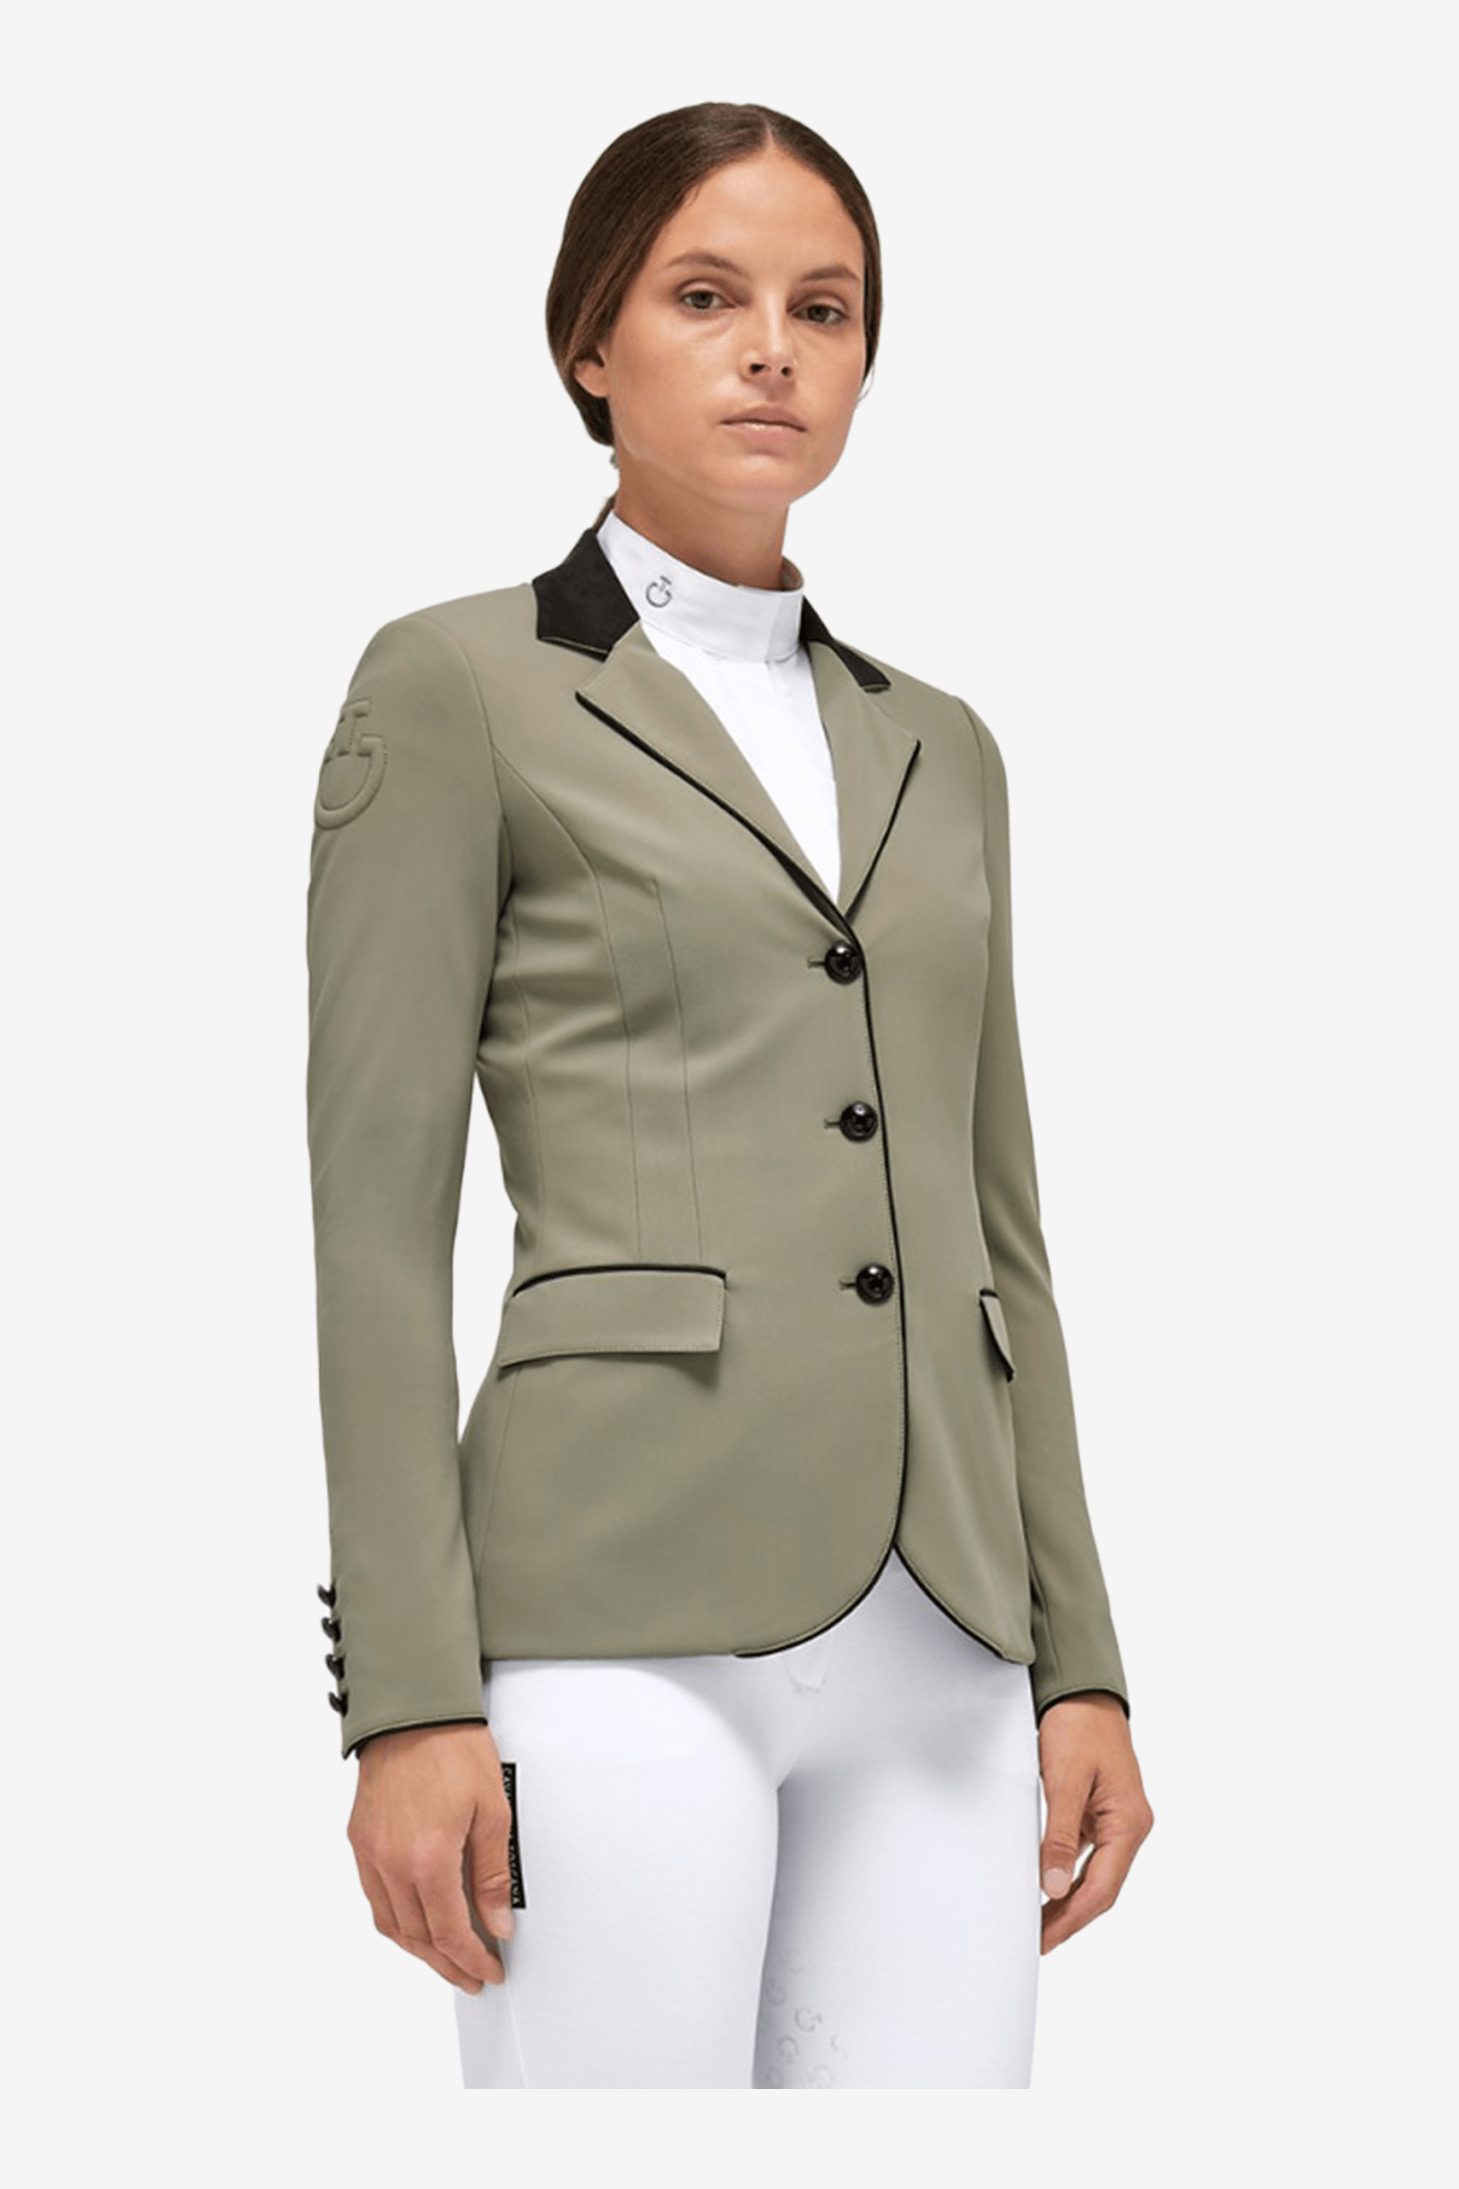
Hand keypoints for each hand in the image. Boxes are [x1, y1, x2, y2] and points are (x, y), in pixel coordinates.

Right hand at [347, 1722, 517, 1991]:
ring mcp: (370, 1852)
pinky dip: (396, 1919)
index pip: (449, 1932)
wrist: (412, 1708)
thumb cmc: (453, 1748)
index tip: (487, 1970)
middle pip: (417, 1937)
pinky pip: (373, 1896)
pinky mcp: (359, 1838)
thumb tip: (497, 1921)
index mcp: (427, 1858)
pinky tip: (414, 1920)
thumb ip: (492, 1873)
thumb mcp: (492, 1810)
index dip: (470, 1959)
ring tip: (445, 1957)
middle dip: (446, 1964)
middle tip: (470, 1975)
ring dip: (419, 1948)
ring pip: (390, 1923)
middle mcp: (391, 1862)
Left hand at [1036, 1693, 1152, 1952]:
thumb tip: (1052, 1887)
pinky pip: (1085, 1854)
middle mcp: (1130, 1827)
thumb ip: (1059, 1835)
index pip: (1102, 1889)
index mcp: (1130, 1824)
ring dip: (1066, 1898)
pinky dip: (1066, 1872)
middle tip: (1036, 1940)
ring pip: (1094, 1874)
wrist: (1083, 1690)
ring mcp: (1117, 1820)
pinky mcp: (1101, 1812)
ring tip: (1037, 1921)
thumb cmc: (1079, 1726)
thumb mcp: (1065, 1780)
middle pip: (1101, 1888)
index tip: (1044, 1940)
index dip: (1072, 1919)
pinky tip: (1045, 1884)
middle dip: (1070, 1916)